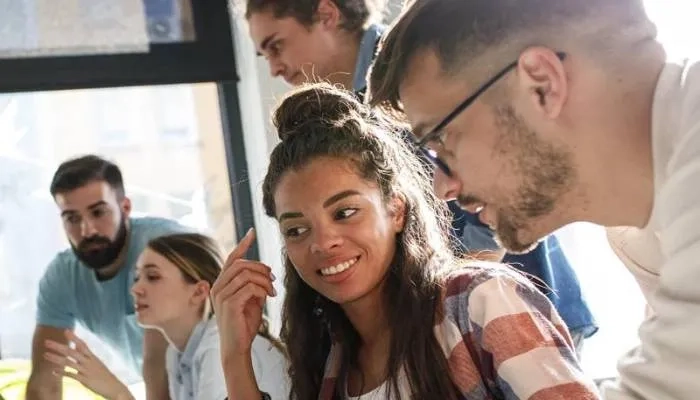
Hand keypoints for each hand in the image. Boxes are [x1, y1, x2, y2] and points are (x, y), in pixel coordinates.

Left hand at [44, 330, 132, 399]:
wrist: (114, 387)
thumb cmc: (104, 375)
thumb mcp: (96, 363)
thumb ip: (86, 356)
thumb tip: (78, 348)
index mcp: (92, 357)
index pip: (82, 344)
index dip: (74, 337)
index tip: (65, 330)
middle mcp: (89, 361)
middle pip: (72, 351)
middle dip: (58, 346)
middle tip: (47, 342)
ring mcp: (86, 370)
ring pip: (68, 362)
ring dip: (56, 358)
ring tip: (45, 355)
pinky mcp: (84, 380)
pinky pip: (71, 375)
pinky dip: (62, 373)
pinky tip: (53, 372)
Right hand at [211, 228, 276, 357]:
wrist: (237, 346)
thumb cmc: (244, 324)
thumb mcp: (251, 299)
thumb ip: (254, 284)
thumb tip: (265, 272)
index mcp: (222, 284)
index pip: (232, 259)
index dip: (242, 244)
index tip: (251, 232)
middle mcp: (218, 287)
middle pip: (242, 264)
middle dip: (261, 268)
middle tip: (273, 279)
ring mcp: (221, 295)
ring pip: (246, 274)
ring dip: (264, 280)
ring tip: (271, 291)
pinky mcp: (228, 304)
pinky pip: (249, 287)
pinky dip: (262, 289)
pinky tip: (267, 297)